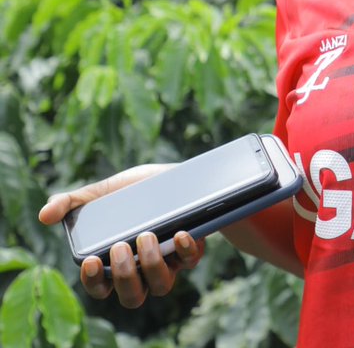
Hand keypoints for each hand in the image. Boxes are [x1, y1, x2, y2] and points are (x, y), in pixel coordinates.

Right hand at [38, 164, 205, 306]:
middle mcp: (140, 270)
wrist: (171, 176)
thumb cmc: (131, 191)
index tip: (91, 261)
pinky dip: (186, 250)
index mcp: (113, 263)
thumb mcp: (100, 193)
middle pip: (132, 297)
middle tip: (121, 246)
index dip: (94, 282)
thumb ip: (69, 203)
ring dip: (152, 265)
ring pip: (161, 286)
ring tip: (147, 236)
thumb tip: (44, 215)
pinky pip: (190, 261)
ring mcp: (167, 263)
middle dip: (125, 276)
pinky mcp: (190, 251)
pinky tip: (181, 233)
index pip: (100, 288)